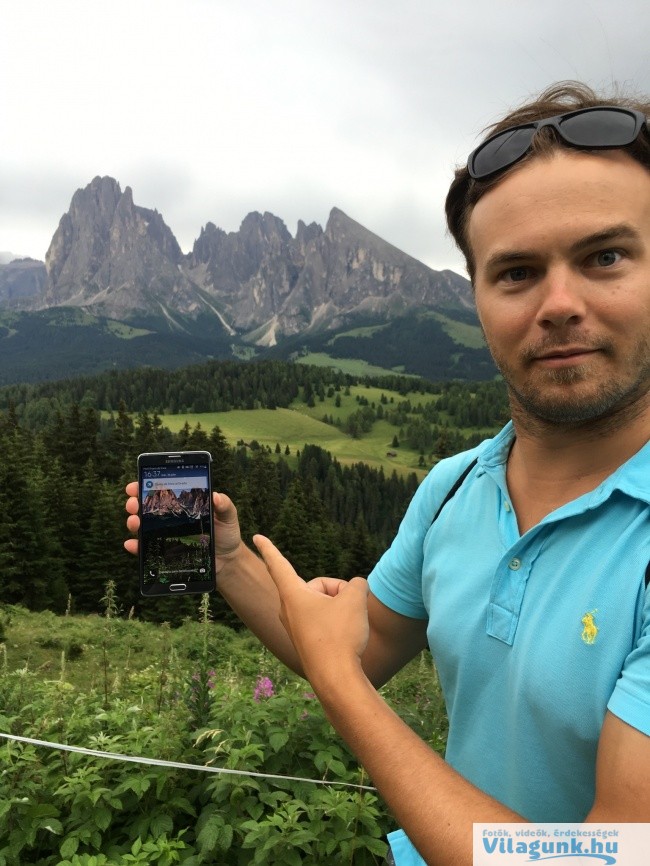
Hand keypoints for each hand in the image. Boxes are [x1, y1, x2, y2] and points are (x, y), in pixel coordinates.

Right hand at [124, 482, 242, 563]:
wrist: (227, 560)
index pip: (161, 491)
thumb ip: (224, 505)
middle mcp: (170, 518)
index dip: (145, 486)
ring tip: (134, 521)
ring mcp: (165, 534)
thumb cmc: (226, 534)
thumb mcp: (229, 516)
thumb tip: (216, 496)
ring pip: (142, 526)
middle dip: (135, 503)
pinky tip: (132, 543)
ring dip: (133, 522)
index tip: (135, 486)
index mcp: (183, 504)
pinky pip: (145, 548)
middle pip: (146, 508)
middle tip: (133, 505)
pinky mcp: (164, 551)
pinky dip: (135, 546)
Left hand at [253, 534, 369, 688]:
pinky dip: (338, 622)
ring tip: (348, 626)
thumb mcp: (356, 598)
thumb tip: (355, 588)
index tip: (257, 536)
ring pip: (324, 603)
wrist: (337, 679)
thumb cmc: (341, 636)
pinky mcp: (306, 641)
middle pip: (317, 586)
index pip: (278, 564)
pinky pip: (325, 620)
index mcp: (293, 595)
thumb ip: (357, 583)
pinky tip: (347, 637)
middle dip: (337, 590)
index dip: (269, 548)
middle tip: (349, 606)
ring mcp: (297, 627)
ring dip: (340, 607)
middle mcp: (289, 610)